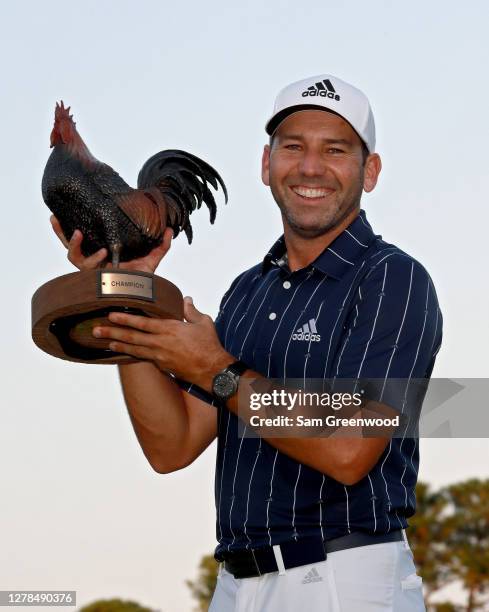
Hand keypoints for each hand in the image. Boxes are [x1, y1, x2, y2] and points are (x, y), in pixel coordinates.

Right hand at [50, 215, 172, 273]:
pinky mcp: (94, 279)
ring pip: (72, 256)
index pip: (84, 239)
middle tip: (54, 217)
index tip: (66, 213)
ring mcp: (92, 270)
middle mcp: (93, 261)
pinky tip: (102, 251)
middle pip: (71, 245)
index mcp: (103, 253)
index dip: (73, 228)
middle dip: (60, 232)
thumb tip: (170, 229)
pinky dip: (92, 257)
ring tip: (78, 232)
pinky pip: (86, 267)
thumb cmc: (143, 280)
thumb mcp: (152, 259)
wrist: (142, 297)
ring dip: (73, 244)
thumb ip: (160, 245)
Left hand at [93, 296, 232, 388]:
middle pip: (132, 337)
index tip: (111, 315)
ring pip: (134, 349)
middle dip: (112, 332)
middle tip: (96, 330)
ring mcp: (160, 356)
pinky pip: (143, 358)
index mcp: (170, 329)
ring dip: (118, 344)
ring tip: (105, 342)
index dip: (125, 318)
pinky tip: (125, 352)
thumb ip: (191, 311)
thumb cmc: (209, 346)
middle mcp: (161, 343)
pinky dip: (132, 354)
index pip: (142, 322)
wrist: (212, 371)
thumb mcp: (203, 323)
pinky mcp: (162, 366)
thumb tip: (186, 300)